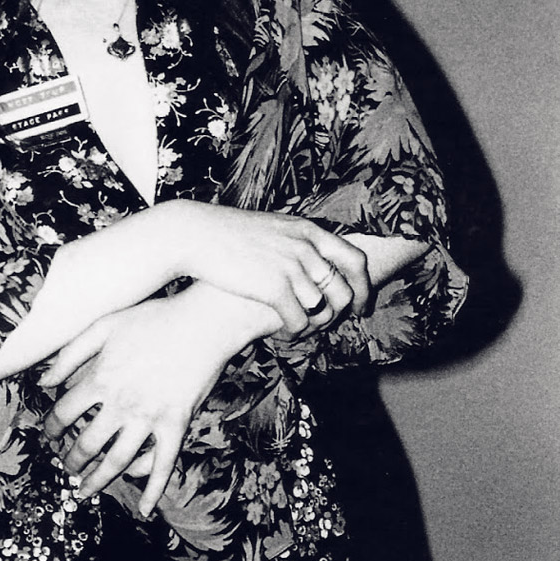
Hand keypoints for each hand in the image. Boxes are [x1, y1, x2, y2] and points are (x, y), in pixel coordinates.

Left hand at [41, 282, 281, 515]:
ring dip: (98, 480)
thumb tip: (43, 381)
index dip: (51, 429)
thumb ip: (71, 353)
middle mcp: (121, 404)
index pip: (63, 414)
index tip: (50, 436)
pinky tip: (145, 510)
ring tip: (85, 491)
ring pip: (117, 461)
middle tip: (66, 466)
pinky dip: (153, 490)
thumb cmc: (153, 319)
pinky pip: (163, 465)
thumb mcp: (105, 325)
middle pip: (86, 444)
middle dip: (70, 460)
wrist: (203, 322)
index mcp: (100, 379)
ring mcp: (150, 418)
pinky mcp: (176, 425)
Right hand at [173, 203, 371, 335]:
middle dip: (341, 315)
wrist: (196, 234)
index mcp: (308, 230)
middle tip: (328, 327)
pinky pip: (300, 321)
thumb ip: (298, 239)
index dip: (364, 287)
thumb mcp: (274, 226)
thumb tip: (316, 259)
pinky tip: (282, 335)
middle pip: (344, 290)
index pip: (354, 260)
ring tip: (301, 332)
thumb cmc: (229, 232)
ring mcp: (291, 267)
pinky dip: (295, 334)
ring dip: (315, 327)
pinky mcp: (274, 288)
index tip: (361, 305)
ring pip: (323, 309)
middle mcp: (306, 247)